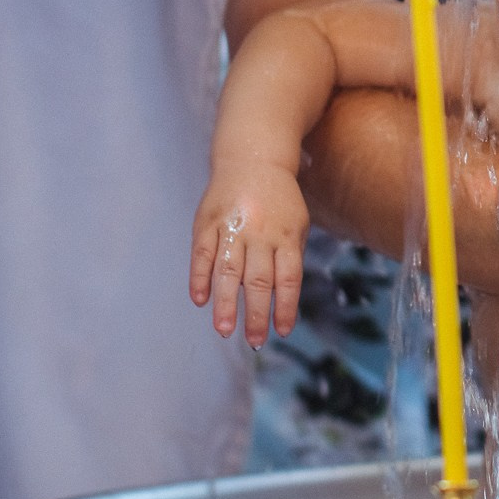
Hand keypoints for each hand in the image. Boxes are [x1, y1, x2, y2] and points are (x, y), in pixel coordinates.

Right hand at [190, 160, 309, 345]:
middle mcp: (259, 232)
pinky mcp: (208, 222)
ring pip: (228, 271)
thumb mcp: (298, 224)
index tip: (282, 331)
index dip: (285, 307)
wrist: (253, 158)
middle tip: (253, 341)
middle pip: (258, 280)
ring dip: (225, 303)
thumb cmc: (280, 200)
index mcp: (286, 234)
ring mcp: (232, 226)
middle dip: (255, 314)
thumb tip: (282, 302)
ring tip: (225, 330)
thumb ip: (290, 258)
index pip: (287, 278)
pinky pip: (202, 253)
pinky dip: (199, 278)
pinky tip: (200, 300)